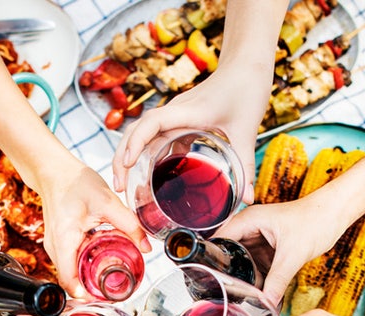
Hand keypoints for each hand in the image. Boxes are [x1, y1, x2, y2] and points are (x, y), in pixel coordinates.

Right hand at [37, 162, 149, 296]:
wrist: (55, 171)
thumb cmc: (75, 183)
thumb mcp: (107, 202)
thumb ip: (128, 224)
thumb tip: (146, 247)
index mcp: (64, 241)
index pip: (69, 281)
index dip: (86, 295)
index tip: (106, 298)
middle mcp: (54, 247)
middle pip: (70, 280)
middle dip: (90, 289)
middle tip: (115, 290)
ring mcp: (53, 245)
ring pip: (69, 272)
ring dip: (87, 278)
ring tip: (110, 278)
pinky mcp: (57, 241)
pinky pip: (69, 261)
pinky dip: (83, 265)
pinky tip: (100, 260)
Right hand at [111, 67, 269, 203]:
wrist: (246, 65)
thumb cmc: (246, 90)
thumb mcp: (246, 130)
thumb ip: (245, 164)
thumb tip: (247, 200)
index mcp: (188, 111)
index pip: (151, 124)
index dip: (136, 142)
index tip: (127, 164)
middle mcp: (174, 111)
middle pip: (135, 131)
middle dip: (121, 157)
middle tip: (118, 186)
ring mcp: (174, 115)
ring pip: (141, 134)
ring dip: (128, 155)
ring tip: (123, 183)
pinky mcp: (178, 119)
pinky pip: (155, 137)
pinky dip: (146, 154)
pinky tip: (148, 175)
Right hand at [214, 196, 349, 304]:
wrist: (337, 214)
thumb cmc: (317, 219)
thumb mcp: (294, 254)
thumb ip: (278, 280)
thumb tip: (265, 301)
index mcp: (248, 220)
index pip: (218, 240)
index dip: (212, 259)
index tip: (209, 278)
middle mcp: (249, 227)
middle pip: (227, 252)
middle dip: (228, 271)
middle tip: (225, 291)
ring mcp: (259, 236)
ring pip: (242, 260)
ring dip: (244, 275)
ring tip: (242, 293)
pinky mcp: (269, 245)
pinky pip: (256, 263)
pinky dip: (258, 275)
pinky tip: (259, 289)